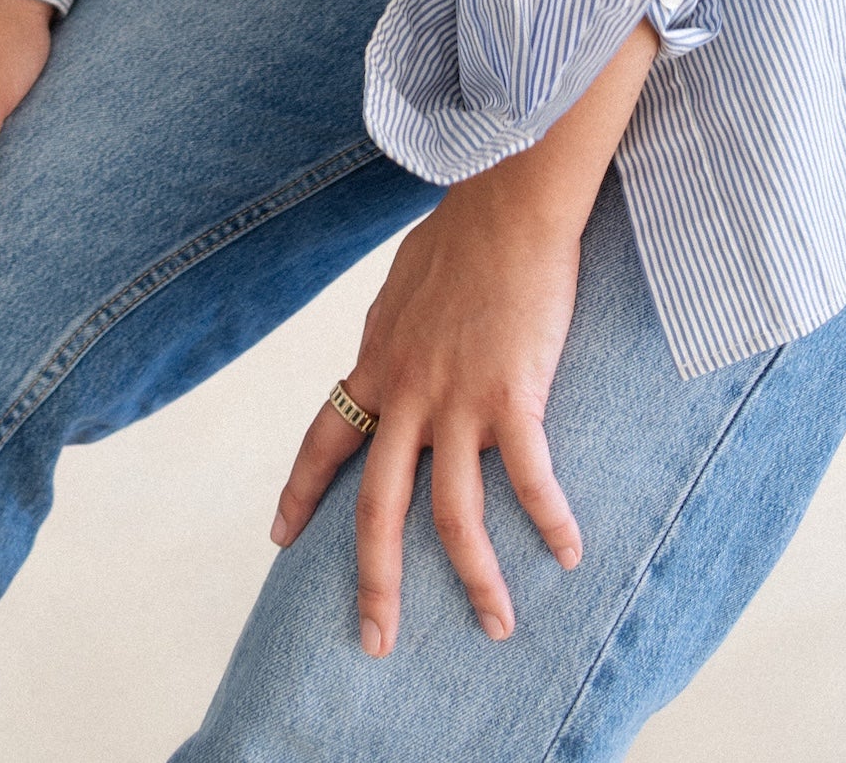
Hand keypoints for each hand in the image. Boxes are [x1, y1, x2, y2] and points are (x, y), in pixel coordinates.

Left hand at [271, 161, 584, 655]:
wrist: (504, 205)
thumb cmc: (461, 237)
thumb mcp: (401, 292)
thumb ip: (393, 338)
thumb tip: (390, 361)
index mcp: (376, 364)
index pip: (323, 438)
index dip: (299, 493)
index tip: (278, 540)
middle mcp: (407, 393)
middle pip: (376, 507)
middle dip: (374, 583)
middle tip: (374, 641)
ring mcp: (457, 400)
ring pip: (453, 516)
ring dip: (475, 581)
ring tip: (494, 627)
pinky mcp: (511, 396)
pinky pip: (529, 478)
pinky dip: (549, 522)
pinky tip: (567, 554)